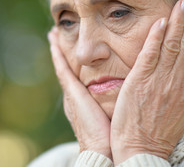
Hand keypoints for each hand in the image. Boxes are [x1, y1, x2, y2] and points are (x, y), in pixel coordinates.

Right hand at [48, 28, 111, 158]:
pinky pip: (62, 69)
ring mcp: (71, 93)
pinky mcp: (72, 93)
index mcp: (86, 100)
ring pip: (63, 65)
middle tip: (58, 33)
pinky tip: (54, 41)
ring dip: (58, 49)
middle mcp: (75, 95)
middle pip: (68, 67)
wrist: (104, 151)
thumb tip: (130, 94)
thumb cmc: (115, 137)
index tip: (75, 47)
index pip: (79, 75)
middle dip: (63, 51)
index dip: (75, 61)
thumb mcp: (117, 113)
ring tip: (53, 32)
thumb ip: (118, 101)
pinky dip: (57, 55)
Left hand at [110, 0, 183, 163]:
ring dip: (178, 21)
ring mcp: (158, 80)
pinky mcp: (140, 81)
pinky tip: (161, 21)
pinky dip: (156, 37)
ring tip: (183, 2)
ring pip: (172, 45)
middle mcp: (176, 81)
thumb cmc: (161, 131)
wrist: (141, 148)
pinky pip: (150, 55)